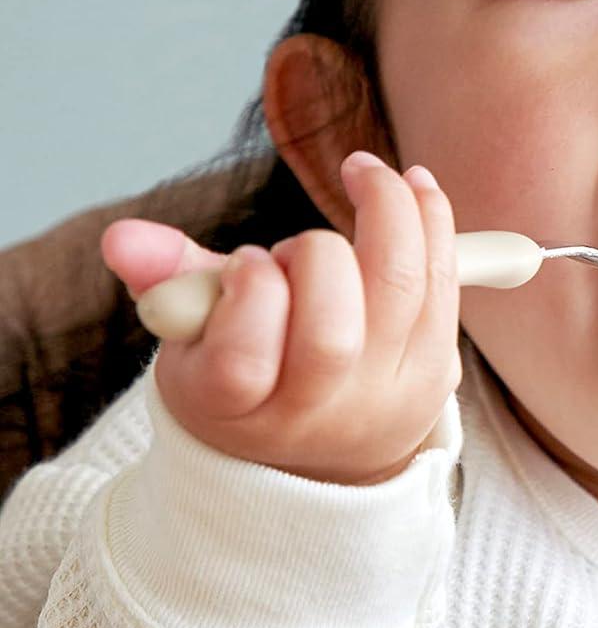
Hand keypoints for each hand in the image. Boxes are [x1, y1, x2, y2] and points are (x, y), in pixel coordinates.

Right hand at [101, 151, 459, 484]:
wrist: (322, 455)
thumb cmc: (250, 376)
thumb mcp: (193, 340)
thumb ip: (167, 281)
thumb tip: (122, 237)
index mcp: (239, 412)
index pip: (243, 359)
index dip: (250, 291)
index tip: (247, 261)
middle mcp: (319, 415)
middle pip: (333, 332)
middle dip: (317, 256)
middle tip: (301, 244)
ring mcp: (386, 396)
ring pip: (403, 289)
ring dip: (389, 211)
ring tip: (363, 172)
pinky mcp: (438, 372)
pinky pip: (445, 281)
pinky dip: (432, 220)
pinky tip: (412, 185)